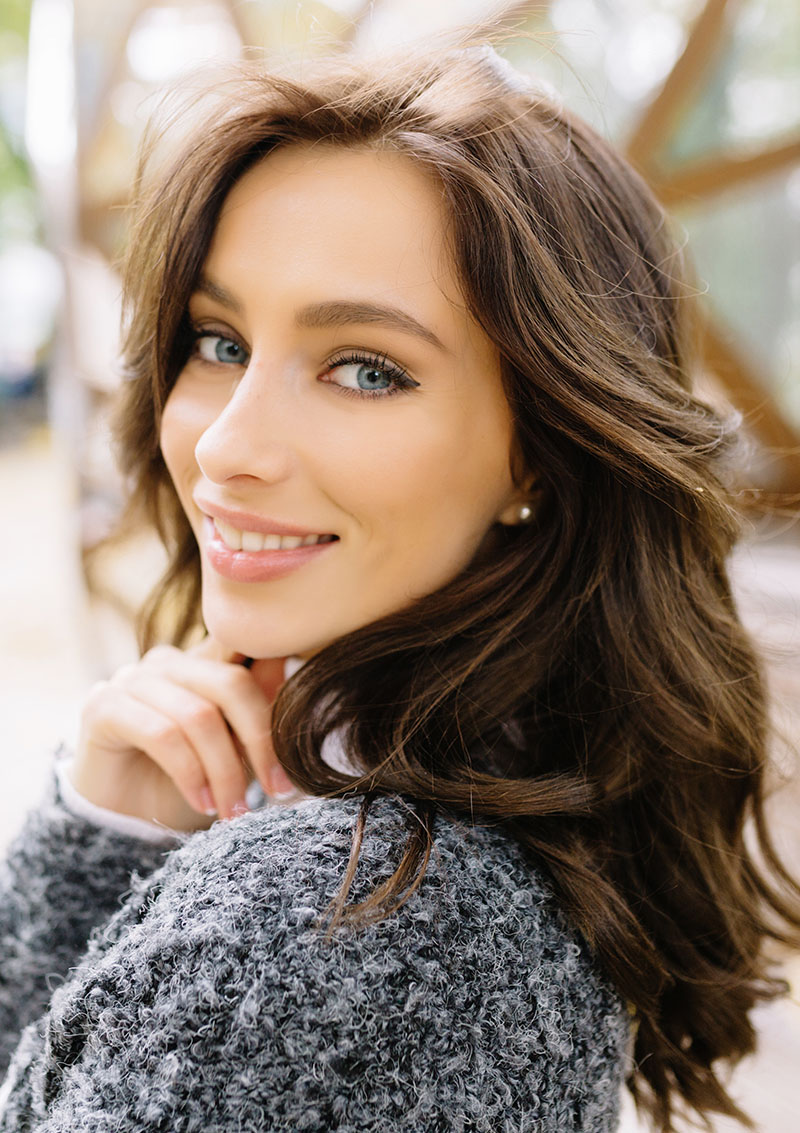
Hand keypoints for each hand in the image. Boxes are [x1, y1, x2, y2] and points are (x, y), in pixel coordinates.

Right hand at [70, 636, 294, 831]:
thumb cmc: (187, 783)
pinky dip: (190, 773)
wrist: (124, 824)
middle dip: (260, 742)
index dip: (277, 691)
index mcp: (202, 660)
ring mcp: (131, 678)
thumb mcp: (234, 749)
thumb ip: (254, 707)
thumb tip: (288, 664)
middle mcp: (167, 661)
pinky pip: (161, 734)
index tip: (300, 742)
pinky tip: (202, 802)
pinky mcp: (102, 706)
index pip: (248, 653)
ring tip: (234, 810)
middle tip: (277, 790)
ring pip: (198, 715)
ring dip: (225, 770)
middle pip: (230, 684)